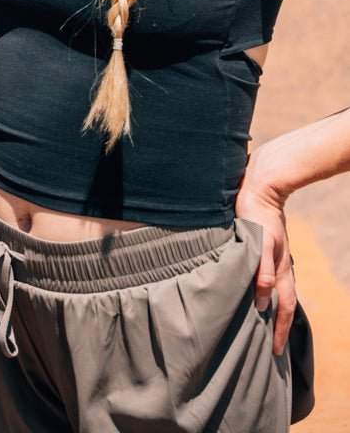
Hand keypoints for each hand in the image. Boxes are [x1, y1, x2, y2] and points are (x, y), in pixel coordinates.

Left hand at [235, 175, 295, 354]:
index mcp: (280, 269)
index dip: (278, 330)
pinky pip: (270, 278)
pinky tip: (258, 293)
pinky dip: (267, 292)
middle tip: (271, 347)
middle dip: (278, 326)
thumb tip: (263, 302)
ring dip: (273, 310)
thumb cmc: (254, 213)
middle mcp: (281, 267)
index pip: (284, 308)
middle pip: (284, 303)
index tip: (274, 351)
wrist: (262, 186)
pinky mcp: (266, 249)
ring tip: (264, 325)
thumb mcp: (257, 243)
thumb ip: (261, 271)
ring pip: (278, 291)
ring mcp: (275, 258)